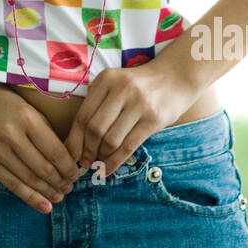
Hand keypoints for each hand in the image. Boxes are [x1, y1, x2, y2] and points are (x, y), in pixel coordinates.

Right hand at [0, 79, 85, 214]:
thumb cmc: (0, 102)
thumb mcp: (26, 107)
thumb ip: (44, 130)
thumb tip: (67, 159)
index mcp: (26, 117)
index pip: (55, 151)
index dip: (69, 168)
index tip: (76, 175)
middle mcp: (10, 134)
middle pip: (43, 168)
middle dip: (61, 182)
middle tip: (70, 188)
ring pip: (29, 179)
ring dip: (48, 192)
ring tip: (59, 197)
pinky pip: (11, 184)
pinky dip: (30, 198)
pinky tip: (44, 205)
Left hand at [64, 53, 199, 178]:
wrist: (176, 77)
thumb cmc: (139, 85)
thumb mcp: (115, 84)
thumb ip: (97, 104)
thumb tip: (77, 140)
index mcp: (106, 80)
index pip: (82, 115)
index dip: (74, 139)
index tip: (71, 155)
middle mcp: (121, 89)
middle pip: (94, 129)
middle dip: (87, 151)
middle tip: (85, 163)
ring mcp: (139, 104)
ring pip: (111, 140)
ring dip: (101, 158)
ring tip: (98, 164)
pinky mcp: (153, 119)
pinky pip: (129, 146)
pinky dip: (115, 162)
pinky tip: (109, 169)